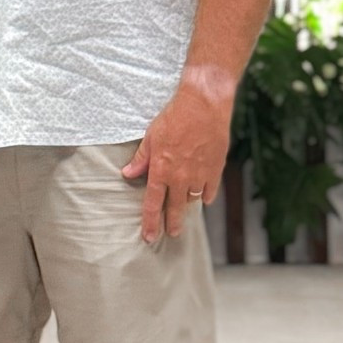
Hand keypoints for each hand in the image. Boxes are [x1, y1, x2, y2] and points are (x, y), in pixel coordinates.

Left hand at [120, 65, 236, 241]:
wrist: (204, 105)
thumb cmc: (175, 117)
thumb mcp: (151, 136)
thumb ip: (141, 158)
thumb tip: (127, 174)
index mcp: (161, 170)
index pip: (153, 204)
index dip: (150, 222)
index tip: (149, 236)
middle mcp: (180, 177)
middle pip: (175, 208)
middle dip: (172, 223)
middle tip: (171, 234)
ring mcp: (200, 175)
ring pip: (193, 200)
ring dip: (187, 206)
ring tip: (185, 211)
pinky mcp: (215, 169)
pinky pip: (210, 191)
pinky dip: (206, 195)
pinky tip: (203, 197)